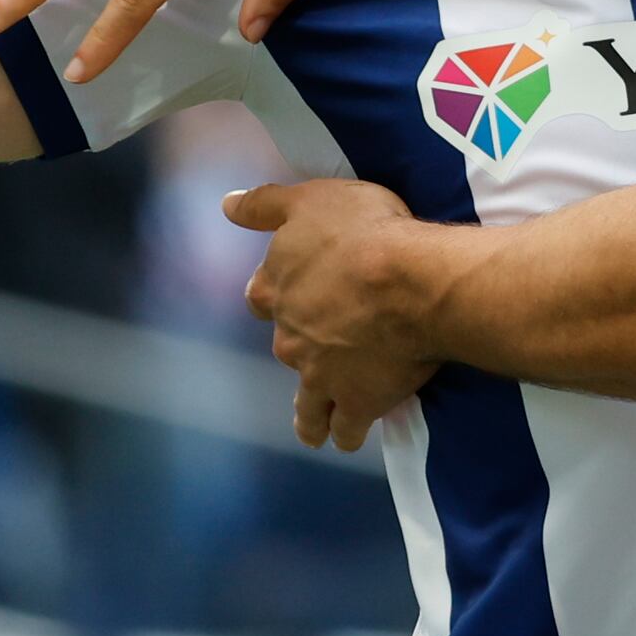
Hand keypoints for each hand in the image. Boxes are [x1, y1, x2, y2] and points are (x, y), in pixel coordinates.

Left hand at [228, 176, 441, 448]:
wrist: (408, 280)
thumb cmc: (365, 231)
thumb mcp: (310, 199)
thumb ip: (266, 205)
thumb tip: (226, 204)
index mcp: (275, 287)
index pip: (261, 297)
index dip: (277, 298)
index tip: (289, 299)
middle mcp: (288, 336)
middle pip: (287, 350)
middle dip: (302, 353)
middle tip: (326, 353)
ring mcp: (318, 375)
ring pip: (306, 405)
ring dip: (310, 416)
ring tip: (317, 427)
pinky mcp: (354, 402)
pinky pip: (343, 429)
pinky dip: (345, 433)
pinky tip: (348, 436)